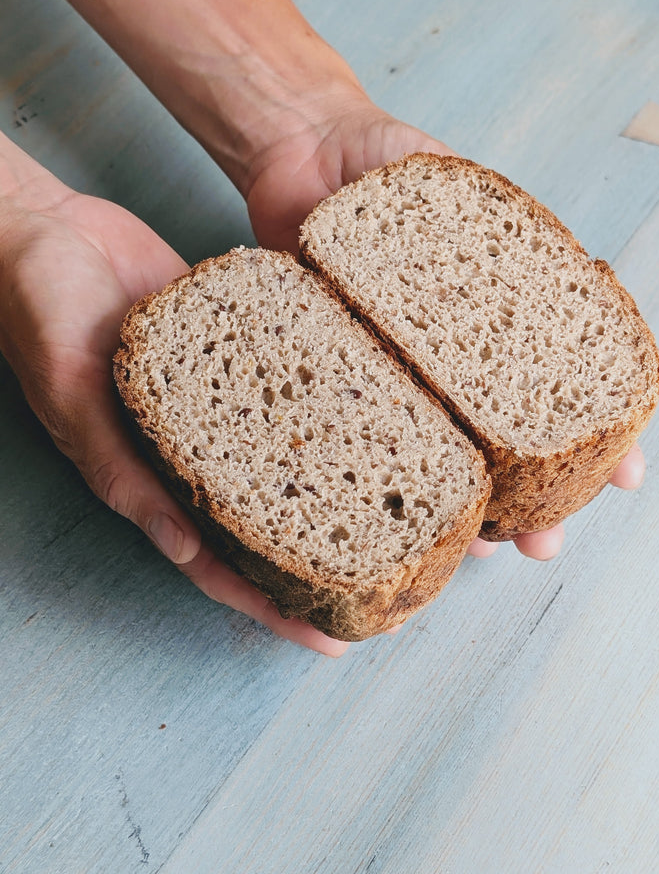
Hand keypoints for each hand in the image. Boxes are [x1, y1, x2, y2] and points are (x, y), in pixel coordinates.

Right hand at [0, 168, 347, 655]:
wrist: (46, 232)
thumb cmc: (38, 311)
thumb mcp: (70, 392)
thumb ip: (118, 468)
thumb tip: (180, 548)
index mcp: (150, 479)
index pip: (220, 564)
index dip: (274, 609)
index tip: (333, 641)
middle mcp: (191, 455)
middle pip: (267, 524)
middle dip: (324, 562)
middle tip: (392, 586)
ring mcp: (217, 411)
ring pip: (286, 464)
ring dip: (337, 493)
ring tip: (404, 513)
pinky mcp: (236, 360)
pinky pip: (287, 396)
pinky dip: (325, 415)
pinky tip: (377, 418)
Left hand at [243, 96, 646, 560]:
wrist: (294, 151)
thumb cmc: (375, 156)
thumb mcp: (442, 175)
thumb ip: (484, 218)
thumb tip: (560, 256)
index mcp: (492, 309)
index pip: (558, 376)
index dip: (597, 430)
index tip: (622, 474)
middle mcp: (449, 349)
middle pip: (502, 434)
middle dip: (533, 496)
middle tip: (543, 542)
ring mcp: (398, 366)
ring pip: (442, 450)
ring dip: (466, 507)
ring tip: (482, 549)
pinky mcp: (343, 372)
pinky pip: (371, 433)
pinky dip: (390, 479)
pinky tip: (400, 517)